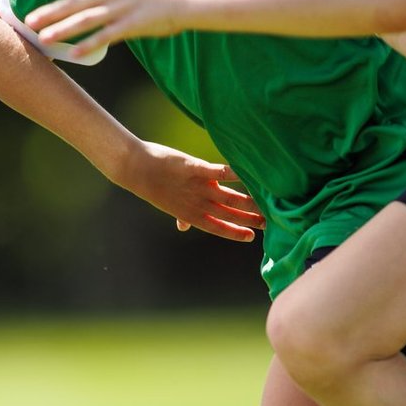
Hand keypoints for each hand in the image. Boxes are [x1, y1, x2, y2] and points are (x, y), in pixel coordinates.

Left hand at [25, 0, 186, 54]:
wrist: (183, 0)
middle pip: (74, 0)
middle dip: (50, 11)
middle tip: (29, 21)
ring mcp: (121, 7)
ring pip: (87, 18)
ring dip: (64, 29)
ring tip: (44, 39)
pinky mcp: (132, 25)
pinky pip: (107, 36)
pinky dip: (90, 45)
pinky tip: (75, 55)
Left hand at [113, 142, 264, 242]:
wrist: (135, 168)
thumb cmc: (155, 186)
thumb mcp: (169, 205)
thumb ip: (182, 216)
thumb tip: (183, 227)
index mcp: (191, 214)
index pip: (217, 227)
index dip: (235, 232)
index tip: (252, 238)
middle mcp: (195, 203)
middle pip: (228, 213)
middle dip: (249, 218)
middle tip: (269, 221)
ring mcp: (195, 186)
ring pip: (227, 196)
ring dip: (248, 199)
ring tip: (265, 201)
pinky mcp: (192, 167)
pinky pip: (215, 171)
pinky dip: (230, 173)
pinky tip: (245, 173)